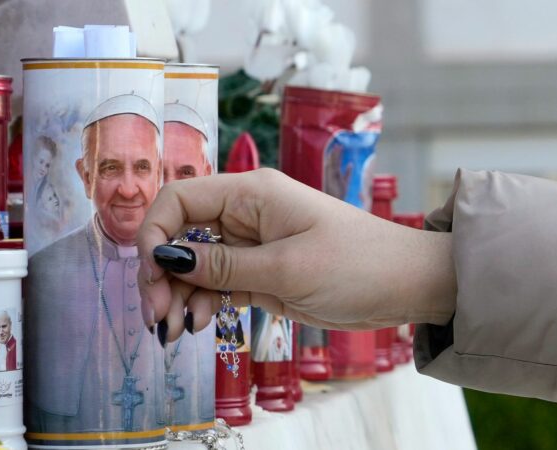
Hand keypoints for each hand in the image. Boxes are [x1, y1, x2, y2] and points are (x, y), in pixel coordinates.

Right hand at [137, 168, 455, 342]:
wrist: (406, 286)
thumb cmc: (357, 264)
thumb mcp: (286, 268)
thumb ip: (223, 266)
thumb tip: (166, 258)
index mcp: (251, 193)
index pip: (180, 199)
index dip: (154, 233)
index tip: (150, 275)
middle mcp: (246, 214)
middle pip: (181, 235)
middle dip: (161, 273)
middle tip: (157, 316)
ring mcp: (252, 245)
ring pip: (195, 265)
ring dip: (178, 295)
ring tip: (174, 331)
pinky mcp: (261, 273)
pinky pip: (217, 284)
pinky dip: (201, 303)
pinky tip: (197, 325)